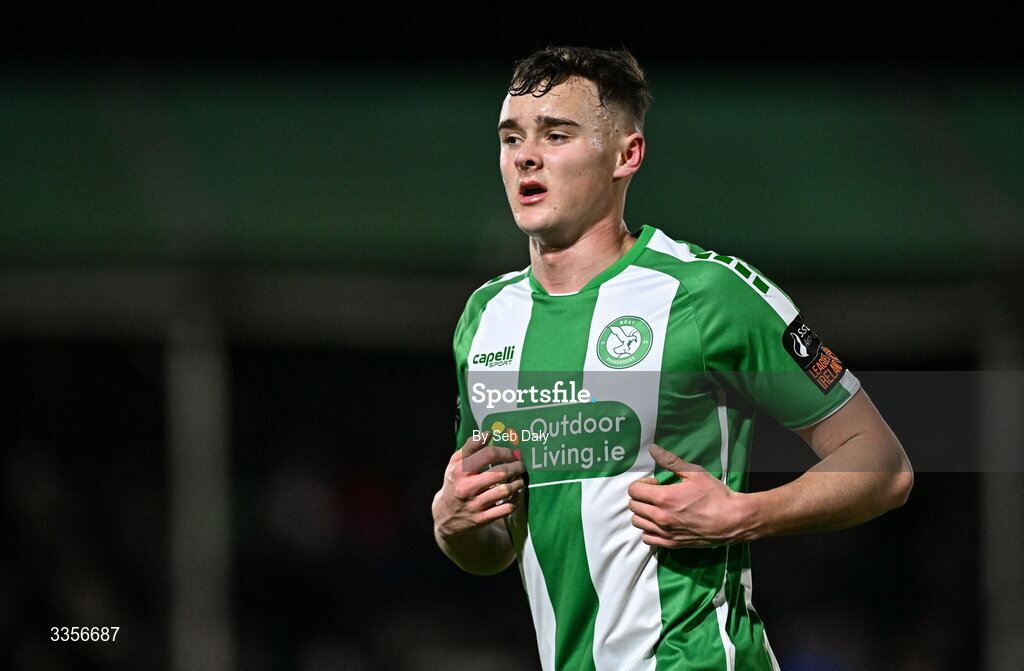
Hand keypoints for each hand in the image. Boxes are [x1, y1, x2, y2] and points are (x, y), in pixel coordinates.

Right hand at [432, 432, 524, 540]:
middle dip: (515, 467)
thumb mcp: (454, 464)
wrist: (445, 517)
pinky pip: (506, 508)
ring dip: (518, 483)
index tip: (510, 453)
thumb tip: (488, 434)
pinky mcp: (482, 519)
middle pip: (499, 472)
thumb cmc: (454, 483)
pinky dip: (515, 500)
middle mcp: (466, 487)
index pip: (487, 454)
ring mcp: (474, 504)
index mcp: (459, 470)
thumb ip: (469, 448)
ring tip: (520, 478)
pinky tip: (516, 494)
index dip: (503, 451)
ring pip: (505, 490)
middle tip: (520, 465)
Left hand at [627, 443, 747, 547]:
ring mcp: (665, 532)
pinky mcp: (672, 544)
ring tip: (656, 507)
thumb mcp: (695, 473)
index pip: (634, 490)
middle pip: (633, 506)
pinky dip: (648, 530)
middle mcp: (661, 517)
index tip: (655, 483)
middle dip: (640, 496)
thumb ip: (671, 461)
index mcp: (664, 498)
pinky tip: (659, 522)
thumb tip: (653, 449)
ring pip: (637, 522)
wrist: (733, 520)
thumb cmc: (716, 495)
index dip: (641, 483)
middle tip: (655, 493)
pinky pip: (647, 538)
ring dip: (642, 512)